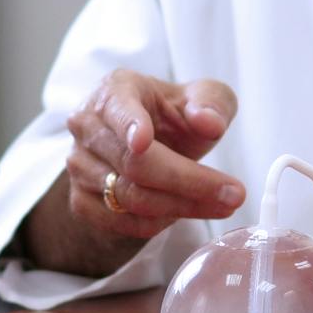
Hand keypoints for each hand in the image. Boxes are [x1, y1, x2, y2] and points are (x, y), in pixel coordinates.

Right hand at [61, 70, 243, 242]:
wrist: (146, 146)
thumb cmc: (173, 117)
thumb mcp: (203, 98)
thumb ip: (212, 102)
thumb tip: (209, 122)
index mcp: (115, 90)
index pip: (119, 109)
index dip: (131, 125)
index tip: (144, 141)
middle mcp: (88, 125)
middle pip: (134, 164)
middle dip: (189, 182)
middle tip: (234, 194)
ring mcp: (79, 165)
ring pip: (130, 197)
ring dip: (182, 207)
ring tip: (223, 204)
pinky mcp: (81, 200)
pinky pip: (121, 222)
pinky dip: (158, 223)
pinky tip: (184, 211)